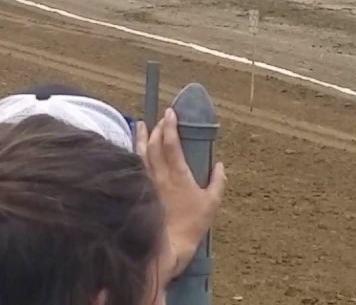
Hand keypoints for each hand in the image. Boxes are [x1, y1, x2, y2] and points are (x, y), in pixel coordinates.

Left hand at [136, 107, 226, 282]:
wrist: (170, 244)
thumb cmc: (192, 224)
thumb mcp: (212, 203)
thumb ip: (218, 181)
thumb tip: (220, 165)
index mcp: (179, 174)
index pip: (171, 143)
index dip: (170, 125)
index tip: (170, 112)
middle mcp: (161, 175)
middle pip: (155, 144)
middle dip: (158, 128)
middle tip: (161, 118)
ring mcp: (149, 182)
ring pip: (142, 153)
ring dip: (142, 137)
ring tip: (141, 124)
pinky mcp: (143, 189)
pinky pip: (137, 166)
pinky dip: (135, 153)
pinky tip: (135, 148)